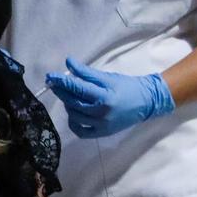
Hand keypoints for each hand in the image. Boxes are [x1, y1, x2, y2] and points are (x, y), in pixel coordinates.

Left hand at [45, 58, 172, 138]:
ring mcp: (101, 125)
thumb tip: (68, 63)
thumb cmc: (127, 86)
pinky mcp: (102, 133)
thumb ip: (86, 72)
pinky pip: (80, 130)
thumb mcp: (108, 77)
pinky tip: (74, 113)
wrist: (146, 102)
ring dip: (68, 104)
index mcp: (104, 96)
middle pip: (73, 102)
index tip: (50, 76)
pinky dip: (73, 122)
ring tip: (70, 96)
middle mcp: (102, 113)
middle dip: (61, 91)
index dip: (61, 81)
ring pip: (74, 115)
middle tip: (55, 83)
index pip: (77, 88)